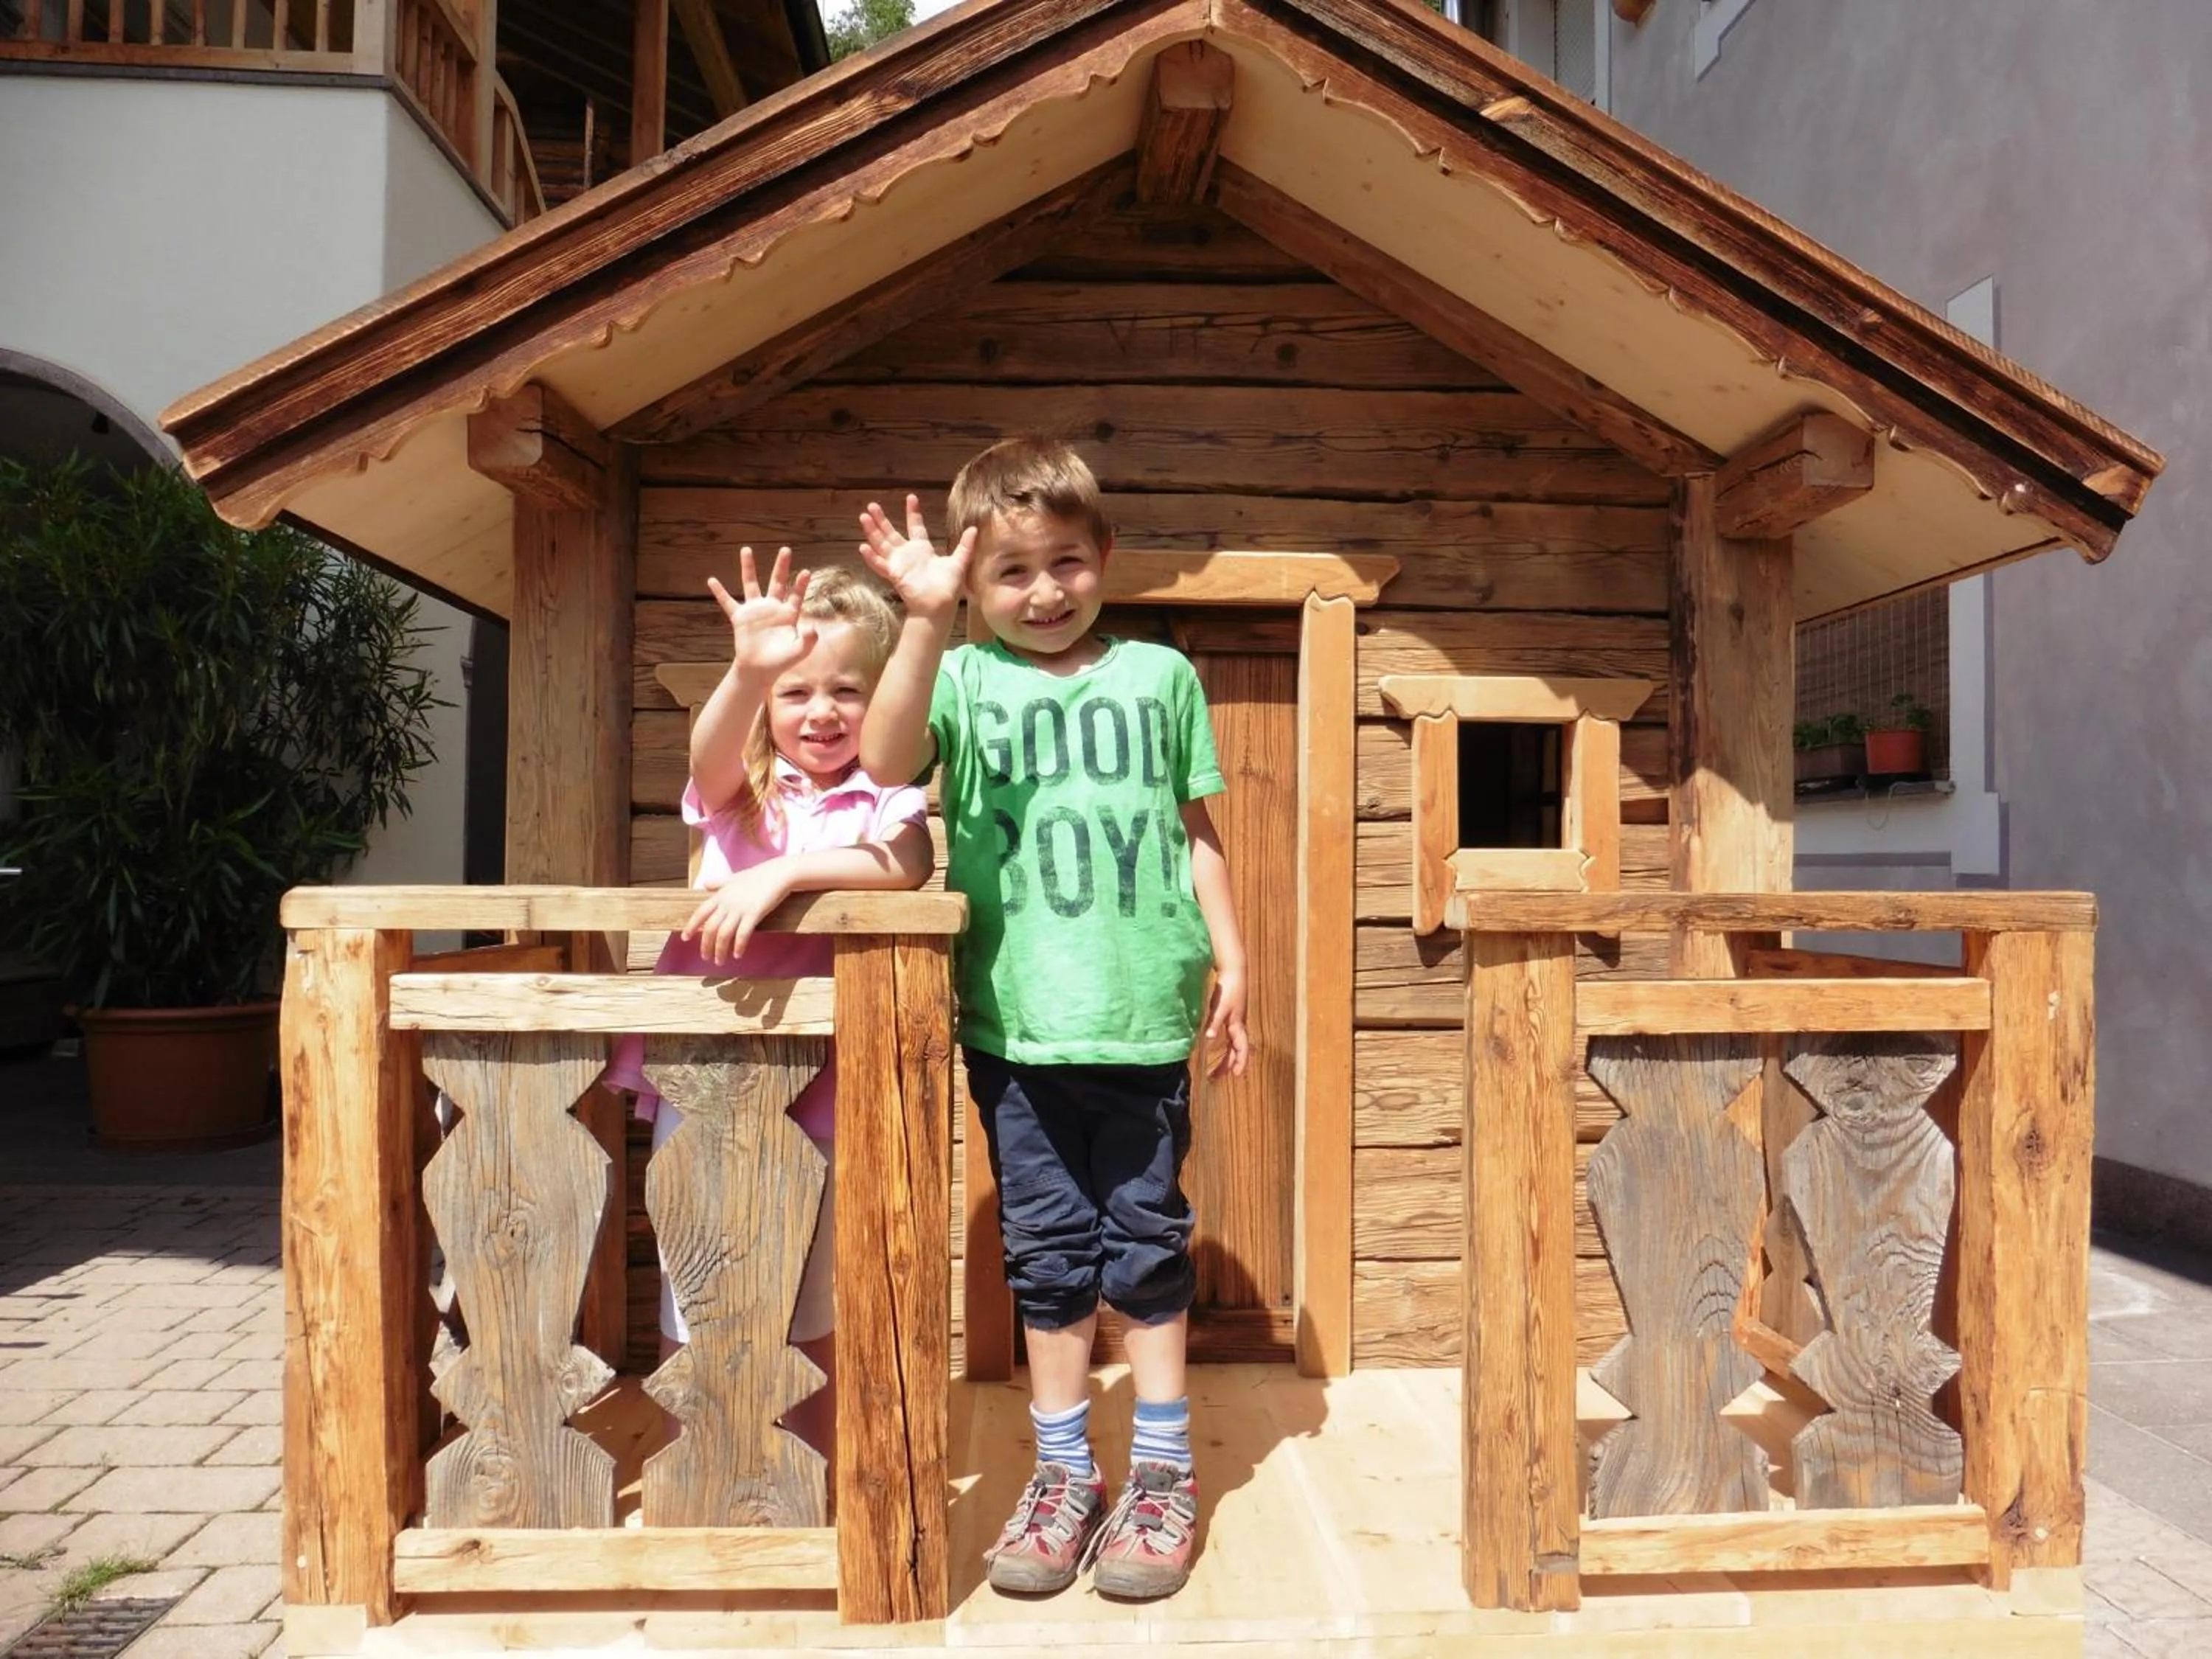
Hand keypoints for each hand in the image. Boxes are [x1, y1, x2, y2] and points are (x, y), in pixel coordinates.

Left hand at [680, 862, 792, 965]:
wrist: (778, 873)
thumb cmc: (758, 875)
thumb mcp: (734, 878)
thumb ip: (719, 883)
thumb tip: (705, 884)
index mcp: (720, 895)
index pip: (700, 913)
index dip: (691, 926)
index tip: (685, 938)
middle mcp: (727, 903)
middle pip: (710, 928)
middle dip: (706, 945)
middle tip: (706, 958)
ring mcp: (740, 908)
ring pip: (723, 934)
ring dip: (720, 950)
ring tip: (720, 961)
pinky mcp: (754, 914)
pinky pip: (743, 934)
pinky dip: (738, 946)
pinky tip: (737, 955)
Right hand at [708, 546, 814, 682]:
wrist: (759, 671)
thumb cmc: (781, 662)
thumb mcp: (798, 652)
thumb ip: (808, 641)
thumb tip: (812, 628)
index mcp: (788, 614)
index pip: (796, 595)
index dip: (800, 585)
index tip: (805, 572)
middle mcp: (772, 608)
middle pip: (777, 582)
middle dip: (781, 566)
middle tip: (786, 549)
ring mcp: (755, 611)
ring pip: (751, 584)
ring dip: (749, 568)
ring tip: (746, 549)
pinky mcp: (740, 618)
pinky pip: (728, 602)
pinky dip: (720, 592)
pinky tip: (712, 580)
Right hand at [856, 495, 974, 621]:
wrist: (940, 605)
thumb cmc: (948, 587)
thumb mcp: (958, 562)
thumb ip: (965, 546)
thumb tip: (974, 528)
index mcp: (922, 549)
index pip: (915, 526)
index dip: (913, 512)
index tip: (911, 497)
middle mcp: (908, 554)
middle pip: (891, 533)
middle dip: (881, 519)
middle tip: (872, 505)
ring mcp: (899, 564)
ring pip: (881, 544)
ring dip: (872, 532)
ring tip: (863, 517)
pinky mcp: (894, 575)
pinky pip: (880, 565)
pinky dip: (871, 557)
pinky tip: (863, 547)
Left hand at [1202, 964, 1249, 1079]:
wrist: (1234, 971)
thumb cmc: (1229, 988)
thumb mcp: (1219, 1007)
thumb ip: (1214, 1022)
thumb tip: (1208, 1038)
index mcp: (1237, 1025)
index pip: (1241, 1049)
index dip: (1239, 1062)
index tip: (1236, 1075)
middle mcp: (1238, 1025)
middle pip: (1236, 1050)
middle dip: (1229, 1065)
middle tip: (1216, 1078)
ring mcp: (1236, 1020)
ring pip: (1234, 1044)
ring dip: (1227, 1057)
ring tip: (1217, 1068)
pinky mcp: (1231, 1015)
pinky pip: (1230, 1036)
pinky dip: (1226, 1045)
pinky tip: (1216, 1046)